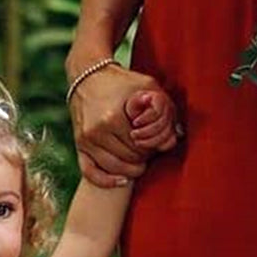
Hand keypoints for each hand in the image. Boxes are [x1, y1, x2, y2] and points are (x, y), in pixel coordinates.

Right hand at [69, 64, 179, 187]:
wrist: (88, 75)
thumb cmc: (121, 81)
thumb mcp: (147, 86)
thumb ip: (164, 108)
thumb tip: (177, 135)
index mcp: (112, 118)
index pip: (140, 148)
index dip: (153, 147)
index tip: (155, 141)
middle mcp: (96, 132)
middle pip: (128, 159)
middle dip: (142, 157)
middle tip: (148, 149)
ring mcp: (85, 140)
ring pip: (114, 168)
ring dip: (130, 168)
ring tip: (139, 159)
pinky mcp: (79, 145)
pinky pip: (90, 172)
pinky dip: (107, 181)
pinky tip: (122, 181)